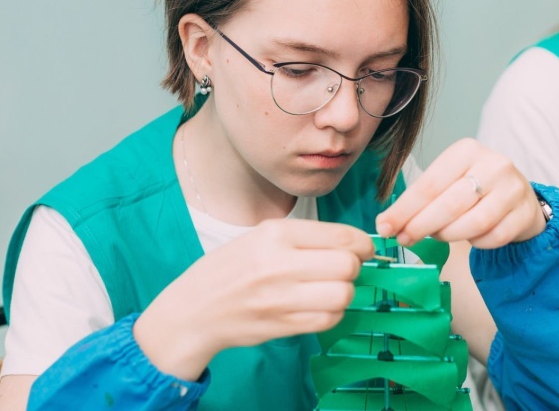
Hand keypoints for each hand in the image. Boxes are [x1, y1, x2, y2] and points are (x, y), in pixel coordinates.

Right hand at [133, 219, 373, 378]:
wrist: (194, 309)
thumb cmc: (230, 268)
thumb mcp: (260, 236)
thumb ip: (305, 237)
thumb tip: (353, 244)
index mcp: (276, 233)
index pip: (341, 236)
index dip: (362, 244)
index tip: (363, 249)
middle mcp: (280, 263)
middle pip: (346, 265)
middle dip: (353, 268)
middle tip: (343, 269)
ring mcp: (281, 297)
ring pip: (343, 294)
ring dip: (344, 292)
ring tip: (330, 288)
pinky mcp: (283, 325)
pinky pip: (328, 319)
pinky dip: (332, 313)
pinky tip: (318, 306)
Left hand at [376, 138, 545, 248]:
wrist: (519, 196)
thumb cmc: (473, 187)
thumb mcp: (447, 181)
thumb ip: (419, 200)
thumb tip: (387, 223)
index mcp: (467, 150)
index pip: (429, 184)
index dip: (404, 209)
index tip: (384, 227)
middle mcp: (493, 165)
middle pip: (449, 204)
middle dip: (421, 225)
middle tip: (404, 239)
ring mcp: (513, 189)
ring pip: (473, 222)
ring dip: (448, 235)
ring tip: (437, 235)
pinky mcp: (525, 213)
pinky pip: (493, 237)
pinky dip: (476, 242)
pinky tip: (469, 236)